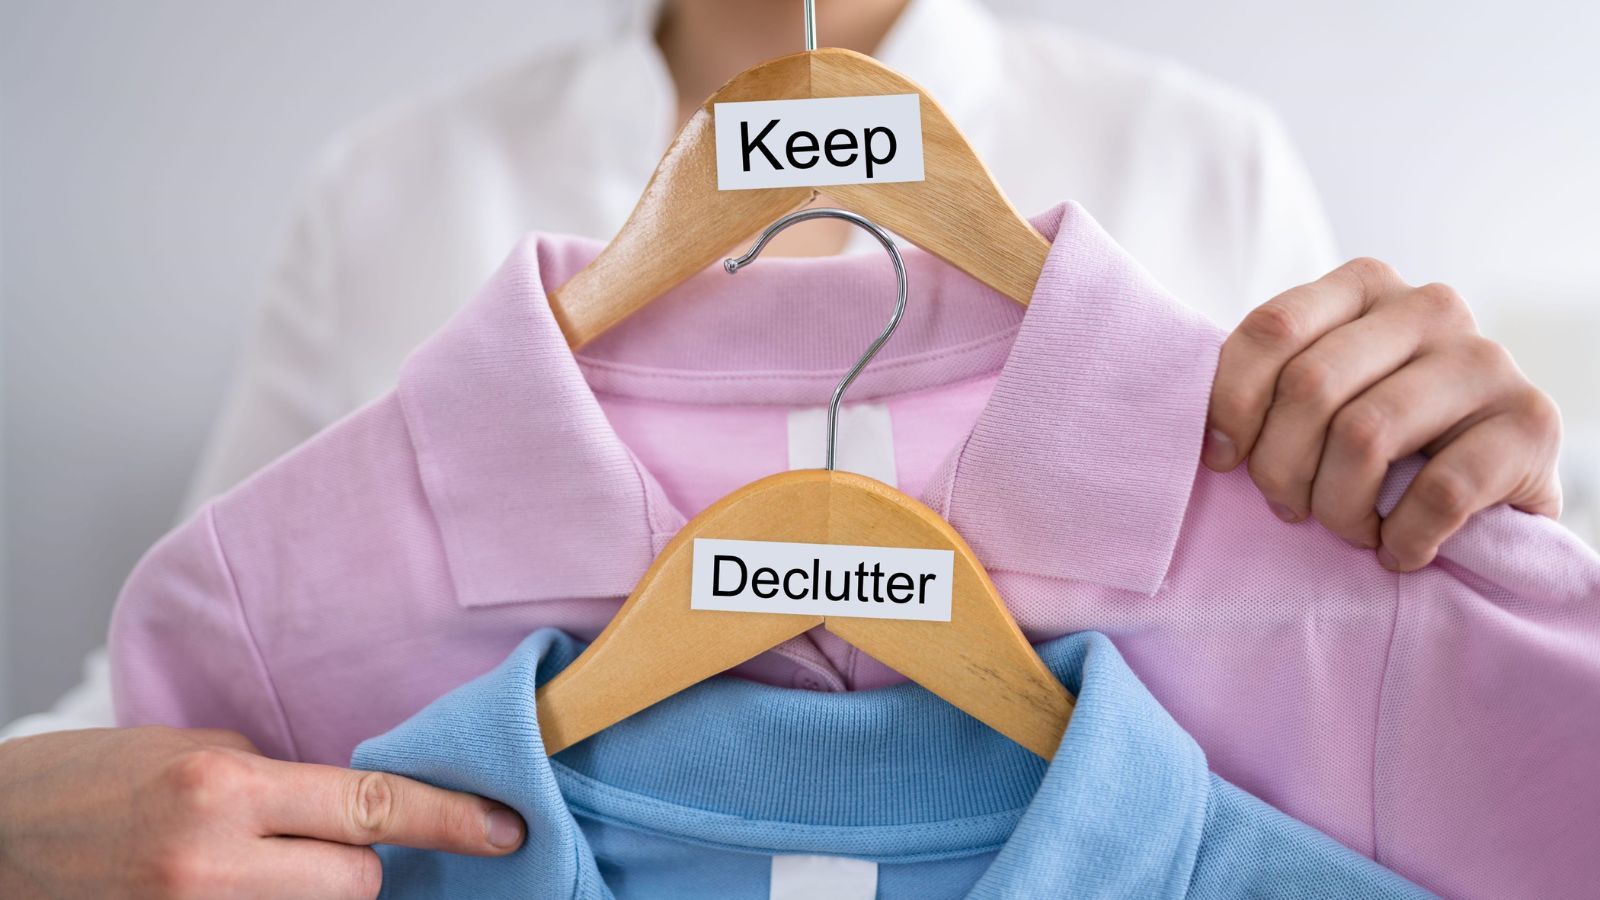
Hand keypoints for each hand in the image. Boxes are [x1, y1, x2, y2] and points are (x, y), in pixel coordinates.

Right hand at [0, 726, 523, 898]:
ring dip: (315, 891)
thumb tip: (363, 805)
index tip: (506, 829)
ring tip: (268, 864)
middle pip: (359, 880)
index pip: (374, 806)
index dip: (452, 819)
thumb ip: (284, 782)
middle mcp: (212, 864)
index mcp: (224, 790)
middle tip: (319, 837)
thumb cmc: (92, 781)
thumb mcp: (198, 752)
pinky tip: (254, 886)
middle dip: (360, 859)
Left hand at [1203, 257, 1561, 570]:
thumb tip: (1206, 434)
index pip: (1271, 330)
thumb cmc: (1382, 439)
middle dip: (1279, 466)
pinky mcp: (1531, 422)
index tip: (1223, 458)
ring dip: (1338, 508)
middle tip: (1287, 508)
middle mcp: (1429, 306)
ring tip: (1346, 530)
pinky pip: (1439, 490)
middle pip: (1310, 386)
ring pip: (1366, 435)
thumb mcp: (1322, 394)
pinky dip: (1403, 536)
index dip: (1230, 404)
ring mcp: (1486, 360)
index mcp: (1365, 284)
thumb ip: (1270, 386)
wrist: (1494, 487)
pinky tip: (1398, 549)